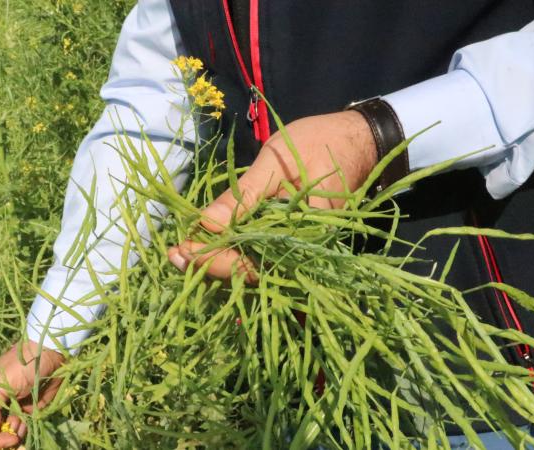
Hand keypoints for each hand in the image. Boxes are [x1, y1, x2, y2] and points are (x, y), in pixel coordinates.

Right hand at [0, 340, 65, 448]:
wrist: (51, 355)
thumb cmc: (23, 365)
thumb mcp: (0, 384)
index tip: (6, 440)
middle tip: (15, 439)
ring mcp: (6, 411)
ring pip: (2, 437)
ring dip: (12, 437)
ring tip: (22, 422)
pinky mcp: (23, 412)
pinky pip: (18, 431)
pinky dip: (22, 432)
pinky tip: (27, 421)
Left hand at [168, 110, 376, 280]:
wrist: (359, 138)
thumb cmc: (319, 144)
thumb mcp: (275, 164)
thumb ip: (243, 197)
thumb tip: (205, 225)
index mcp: (303, 237)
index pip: (252, 265)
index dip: (214, 261)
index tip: (181, 251)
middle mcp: (303, 251)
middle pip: (250, 273)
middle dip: (209, 266)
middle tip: (174, 254)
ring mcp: (300, 248)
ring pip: (255, 267)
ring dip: (219, 261)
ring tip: (183, 251)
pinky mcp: (294, 239)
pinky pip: (263, 255)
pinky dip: (235, 252)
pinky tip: (210, 243)